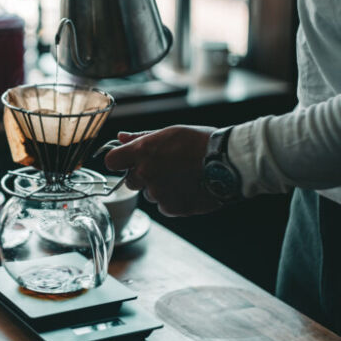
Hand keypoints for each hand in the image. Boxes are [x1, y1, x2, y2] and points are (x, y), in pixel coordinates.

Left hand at [104, 126, 221, 216]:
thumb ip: (140, 137)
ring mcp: (157, 193)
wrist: (228, 162)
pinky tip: (187, 188)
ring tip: (182, 176)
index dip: (118, 161)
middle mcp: (146, 173)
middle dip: (142, 176)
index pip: (111, 161)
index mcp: (142, 152)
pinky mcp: (171, 208)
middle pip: (130, 181)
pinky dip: (172, 200)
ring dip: (160, 188)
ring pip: (149, 194)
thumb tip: (120, 138)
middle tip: (165, 167)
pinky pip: (164, 206)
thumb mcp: (169, 132)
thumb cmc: (201, 142)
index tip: (126, 162)